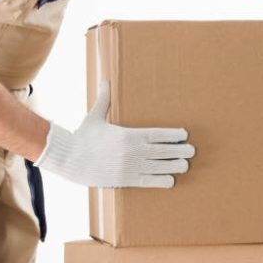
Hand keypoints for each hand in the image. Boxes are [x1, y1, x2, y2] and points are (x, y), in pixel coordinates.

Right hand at [33, 81, 195, 187]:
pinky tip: (171, 180)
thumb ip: (104, 99)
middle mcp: (134, 151)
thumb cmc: (83, 137)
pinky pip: (150, 182)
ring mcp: (132, 167)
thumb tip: (104, 80)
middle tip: (192, 151)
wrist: (70, 159)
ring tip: (185, 165)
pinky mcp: (126, 180)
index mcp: (130, 134)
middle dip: (181, 151)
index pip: (159, 134)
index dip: (175, 135)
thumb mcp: (94, 116)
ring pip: (161, 167)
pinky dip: (162, 181)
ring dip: (176, 166)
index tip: (184, 134)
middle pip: (165, 151)